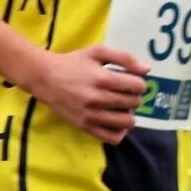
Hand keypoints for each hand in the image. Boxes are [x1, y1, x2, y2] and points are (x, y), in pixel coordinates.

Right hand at [24, 43, 146, 143]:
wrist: (44, 77)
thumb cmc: (72, 63)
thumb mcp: (97, 52)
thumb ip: (124, 58)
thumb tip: (147, 70)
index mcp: (103, 78)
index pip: (138, 86)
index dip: (138, 83)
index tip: (130, 82)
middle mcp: (98, 99)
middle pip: (133, 103)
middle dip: (133, 97)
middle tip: (124, 93)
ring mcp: (91, 115)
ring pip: (126, 122)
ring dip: (128, 114)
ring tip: (120, 108)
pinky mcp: (84, 126)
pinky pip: (111, 138)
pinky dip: (119, 132)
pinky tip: (116, 123)